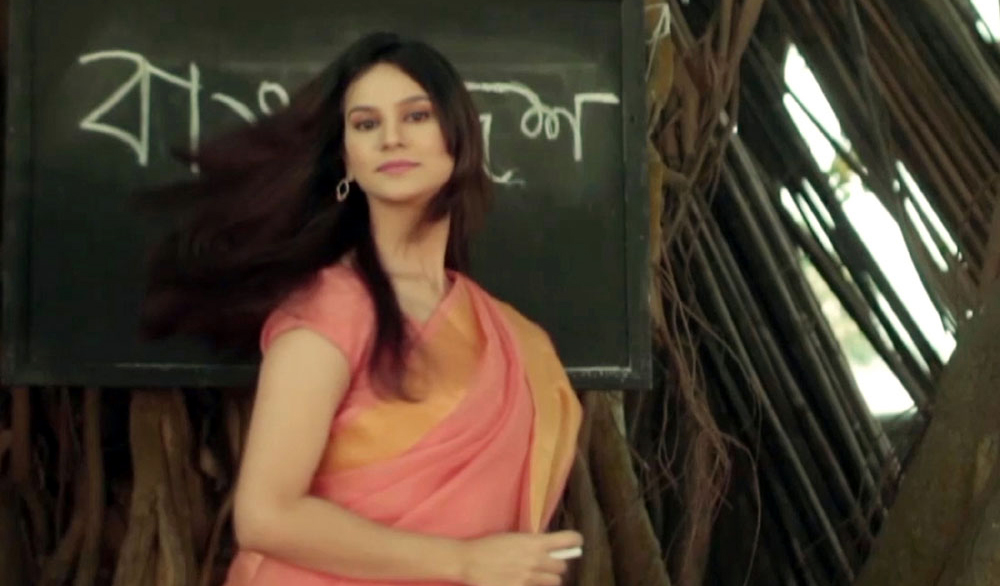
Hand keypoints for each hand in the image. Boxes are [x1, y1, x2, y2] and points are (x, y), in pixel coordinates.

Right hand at [459, 530, 582, 585]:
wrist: (470, 561)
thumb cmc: (489, 545)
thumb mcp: (515, 538)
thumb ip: (533, 543)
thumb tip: (548, 547)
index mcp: (535, 543)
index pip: (569, 540)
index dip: (575, 541)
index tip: (575, 542)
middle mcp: (536, 561)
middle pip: (563, 567)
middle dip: (557, 564)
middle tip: (548, 563)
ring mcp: (529, 578)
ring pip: (555, 582)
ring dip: (549, 578)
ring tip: (539, 575)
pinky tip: (525, 581)